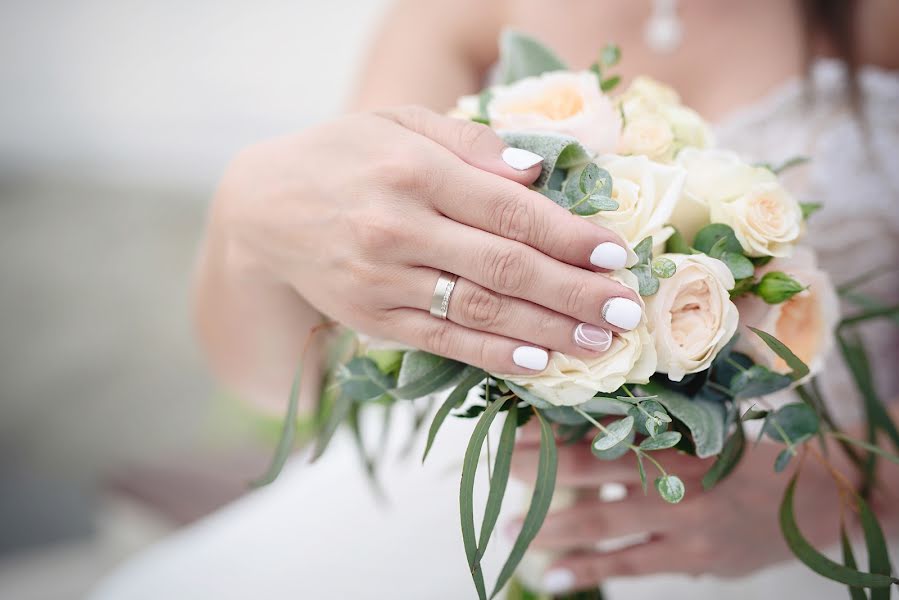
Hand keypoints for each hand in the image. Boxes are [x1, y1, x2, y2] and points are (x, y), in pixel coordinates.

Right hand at [211, 106, 638, 375]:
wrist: (263, 211)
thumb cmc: (343, 157)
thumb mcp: (399, 123)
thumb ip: (470, 142)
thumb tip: (537, 173)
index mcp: (413, 170)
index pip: (509, 210)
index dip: (569, 236)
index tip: (617, 254)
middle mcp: (398, 228)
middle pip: (505, 268)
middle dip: (574, 292)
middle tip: (627, 309)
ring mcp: (383, 280)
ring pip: (480, 311)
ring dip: (548, 330)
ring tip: (601, 341)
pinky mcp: (374, 319)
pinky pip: (445, 341)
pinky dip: (495, 354)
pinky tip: (539, 363)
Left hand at [511, 430, 851, 593]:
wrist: (821, 499)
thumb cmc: (753, 456)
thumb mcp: (710, 428)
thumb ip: (657, 424)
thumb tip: (590, 413)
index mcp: (674, 432)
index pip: (599, 426)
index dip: (552, 428)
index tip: (511, 426)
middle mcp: (673, 472)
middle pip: (590, 469)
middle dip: (540, 470)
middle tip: (495, 469)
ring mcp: (682, 518)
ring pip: (603, 520)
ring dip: (553, 526)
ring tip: (511, 530)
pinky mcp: (692, 556)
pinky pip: (631, 563)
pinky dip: (591, 569)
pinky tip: (554, 576)